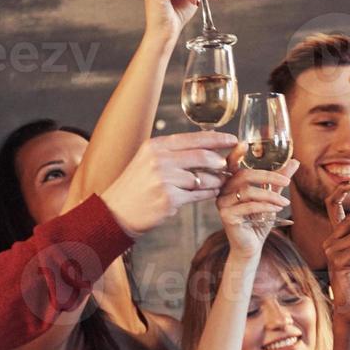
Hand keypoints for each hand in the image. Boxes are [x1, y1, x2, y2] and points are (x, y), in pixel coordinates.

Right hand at [100, 132, 233, 236]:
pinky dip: (208, 193)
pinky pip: (198, 194)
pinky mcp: (169, 199)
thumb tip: (205, 148)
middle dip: (220, 162)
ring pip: (203, 178)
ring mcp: (164, 179)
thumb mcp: (149, 161)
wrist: (116, 211)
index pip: (193, 138)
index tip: (233, 139)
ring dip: (215, 181)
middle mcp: (159, 159)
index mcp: (156, 146)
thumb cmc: (136, 187)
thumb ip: (174, 153)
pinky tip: (211, 192)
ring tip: (218, 182)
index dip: (217, 138)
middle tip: (228, 166)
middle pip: (202, 156)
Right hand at [214, 153, 295, 257]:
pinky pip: (248, 206)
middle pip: (244, 175)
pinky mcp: (227, 217)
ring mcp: (222, 204)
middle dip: (268, 176)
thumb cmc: (258, 222)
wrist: (250, 247)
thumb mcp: (270, 198)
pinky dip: (266, 206)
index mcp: (230, 184)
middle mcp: (222, 192)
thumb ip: (278, 180)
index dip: (235, 154)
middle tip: (287, 181)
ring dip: (270, 195)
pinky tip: (278, 209)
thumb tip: (295, 161)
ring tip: (285, 202)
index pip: (231, 165)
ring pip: (248, 191)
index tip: (244, 144)